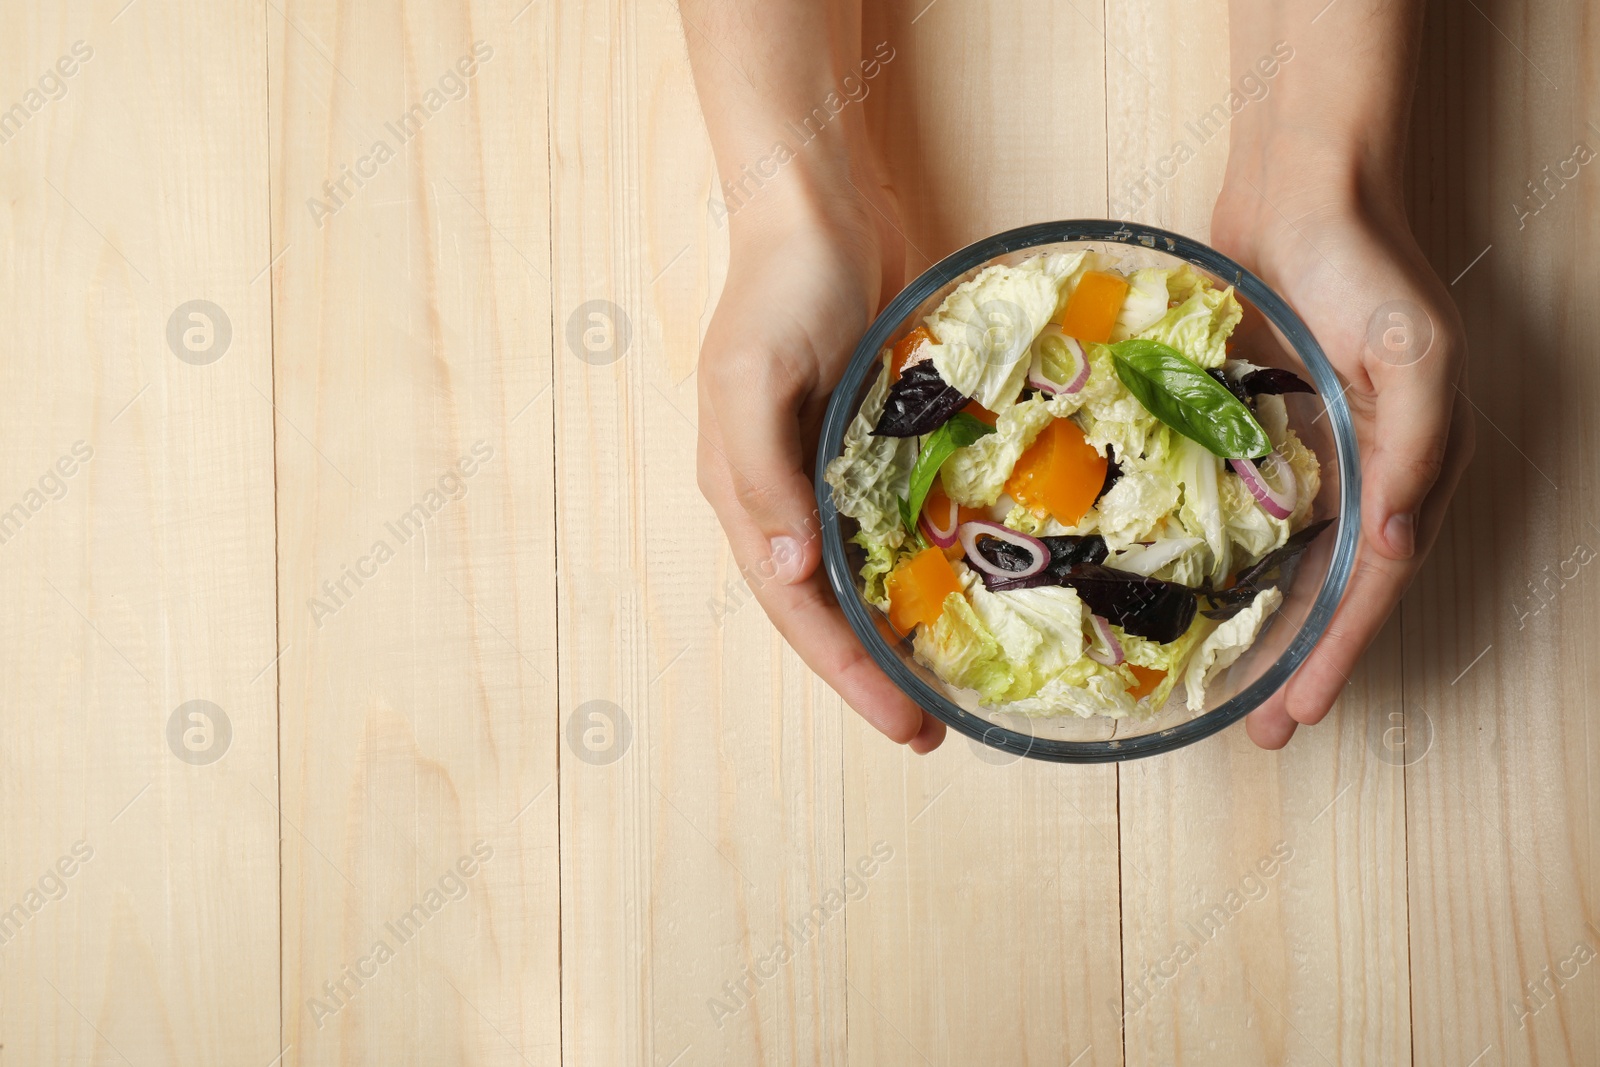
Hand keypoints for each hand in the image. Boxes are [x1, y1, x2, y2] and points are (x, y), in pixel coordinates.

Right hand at [696, 161, 946, 752]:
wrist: (819, 211)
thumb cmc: (779, 290)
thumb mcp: (754, 377)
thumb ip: (763, 475)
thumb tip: (785, 574)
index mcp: (745, 494)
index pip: (794, 609)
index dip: (845, 672)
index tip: (903, 723)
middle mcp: (785, 498)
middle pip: (826, 609)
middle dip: (873, 674)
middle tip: (931, 730)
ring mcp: (830, 474)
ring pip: (861, 578)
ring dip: (897, 633)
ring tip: (947, 686)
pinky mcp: (873, 448)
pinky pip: (896, 526)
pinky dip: (921, 569)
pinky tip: (961, 595)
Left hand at [1212, 161, 1474, 749]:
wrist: (1297, 186)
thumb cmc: (1362, 264)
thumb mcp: (1415, 354)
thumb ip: (1416, 451)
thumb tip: (1397, 552)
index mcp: (1406, 465)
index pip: (1373, 585)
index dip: (1338, 652)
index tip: (1299, 713)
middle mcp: (1356, 470)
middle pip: (1331, 588)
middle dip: (1299, 661)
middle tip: (1258, 728)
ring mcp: (1301, 451)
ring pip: (1283, 560)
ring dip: (1259, 623)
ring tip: (1222, 684)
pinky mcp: (1249, 425)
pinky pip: (1236, 507)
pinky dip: (1223, 555)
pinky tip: (1187, 591)